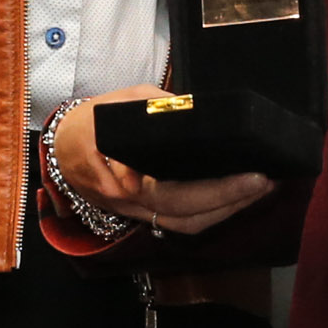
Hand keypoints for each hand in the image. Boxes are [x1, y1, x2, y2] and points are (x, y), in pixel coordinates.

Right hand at [51, 87, 273, 235]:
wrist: (58, 145)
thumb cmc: (91, 121)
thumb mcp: (124, 102)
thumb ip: (161, 109)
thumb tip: (198, 111)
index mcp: (125, 180)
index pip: (182, 195)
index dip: (222, 191)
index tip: (256, 176)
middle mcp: (132, 205)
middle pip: (191, 218)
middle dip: (235, 203)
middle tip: (269, 182)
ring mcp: (135, 214)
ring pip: (188, 225)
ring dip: (227, 211)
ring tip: (259, 189)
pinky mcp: (141, 214)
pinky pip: (179, 220)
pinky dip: (210, 212)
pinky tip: (234, 197)